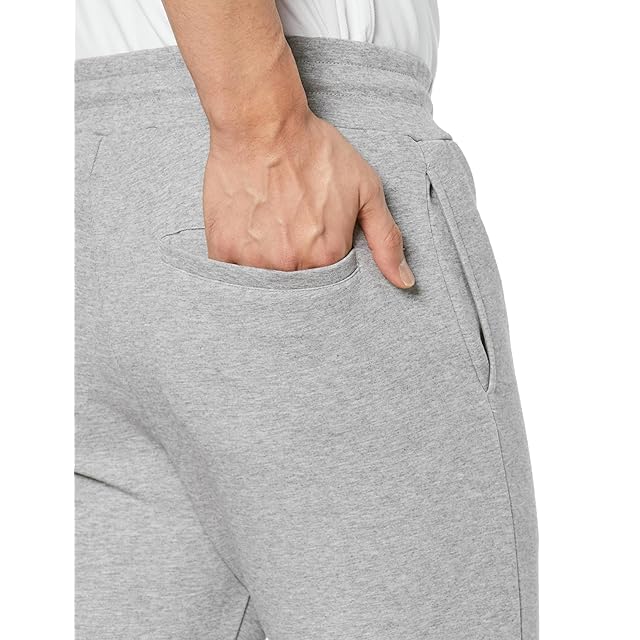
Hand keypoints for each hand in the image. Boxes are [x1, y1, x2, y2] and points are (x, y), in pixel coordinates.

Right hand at [203, 109, 414, 287]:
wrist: (263, 124)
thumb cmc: (315, 151)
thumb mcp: (366, 189)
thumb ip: (386, 240)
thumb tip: (405, 283)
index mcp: (327, 255)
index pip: (329, 280)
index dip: (322, 259)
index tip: (314, 236)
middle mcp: (291, 265)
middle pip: (295, 284)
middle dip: (294, 264)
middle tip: (289, 230)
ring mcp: (254, 259)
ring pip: (263, 282)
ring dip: (266, 264)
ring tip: (269, 230)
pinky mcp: (223, 248)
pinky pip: (231, 274)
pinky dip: (238, 261)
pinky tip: (246, 233)